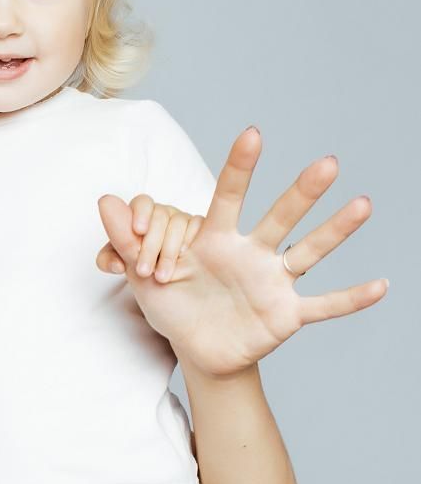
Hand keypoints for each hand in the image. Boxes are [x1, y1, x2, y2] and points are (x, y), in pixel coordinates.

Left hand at [97, 126, 387, 377]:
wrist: (196, 348)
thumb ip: (125, 239)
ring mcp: (272, 282)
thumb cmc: (171, 304)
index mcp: (216, 239)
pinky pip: (322, 306)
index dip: (239, 168)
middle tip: (327, 163)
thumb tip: (102, 200)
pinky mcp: (285, 315)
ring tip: (362, 204)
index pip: (228, 196)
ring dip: (335, 231)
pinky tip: (381, 286)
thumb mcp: (141, 274)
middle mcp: (251, 253)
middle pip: (279, 217)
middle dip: (301, 192)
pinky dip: (350, 299)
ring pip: (308, 252)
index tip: (253, 134)